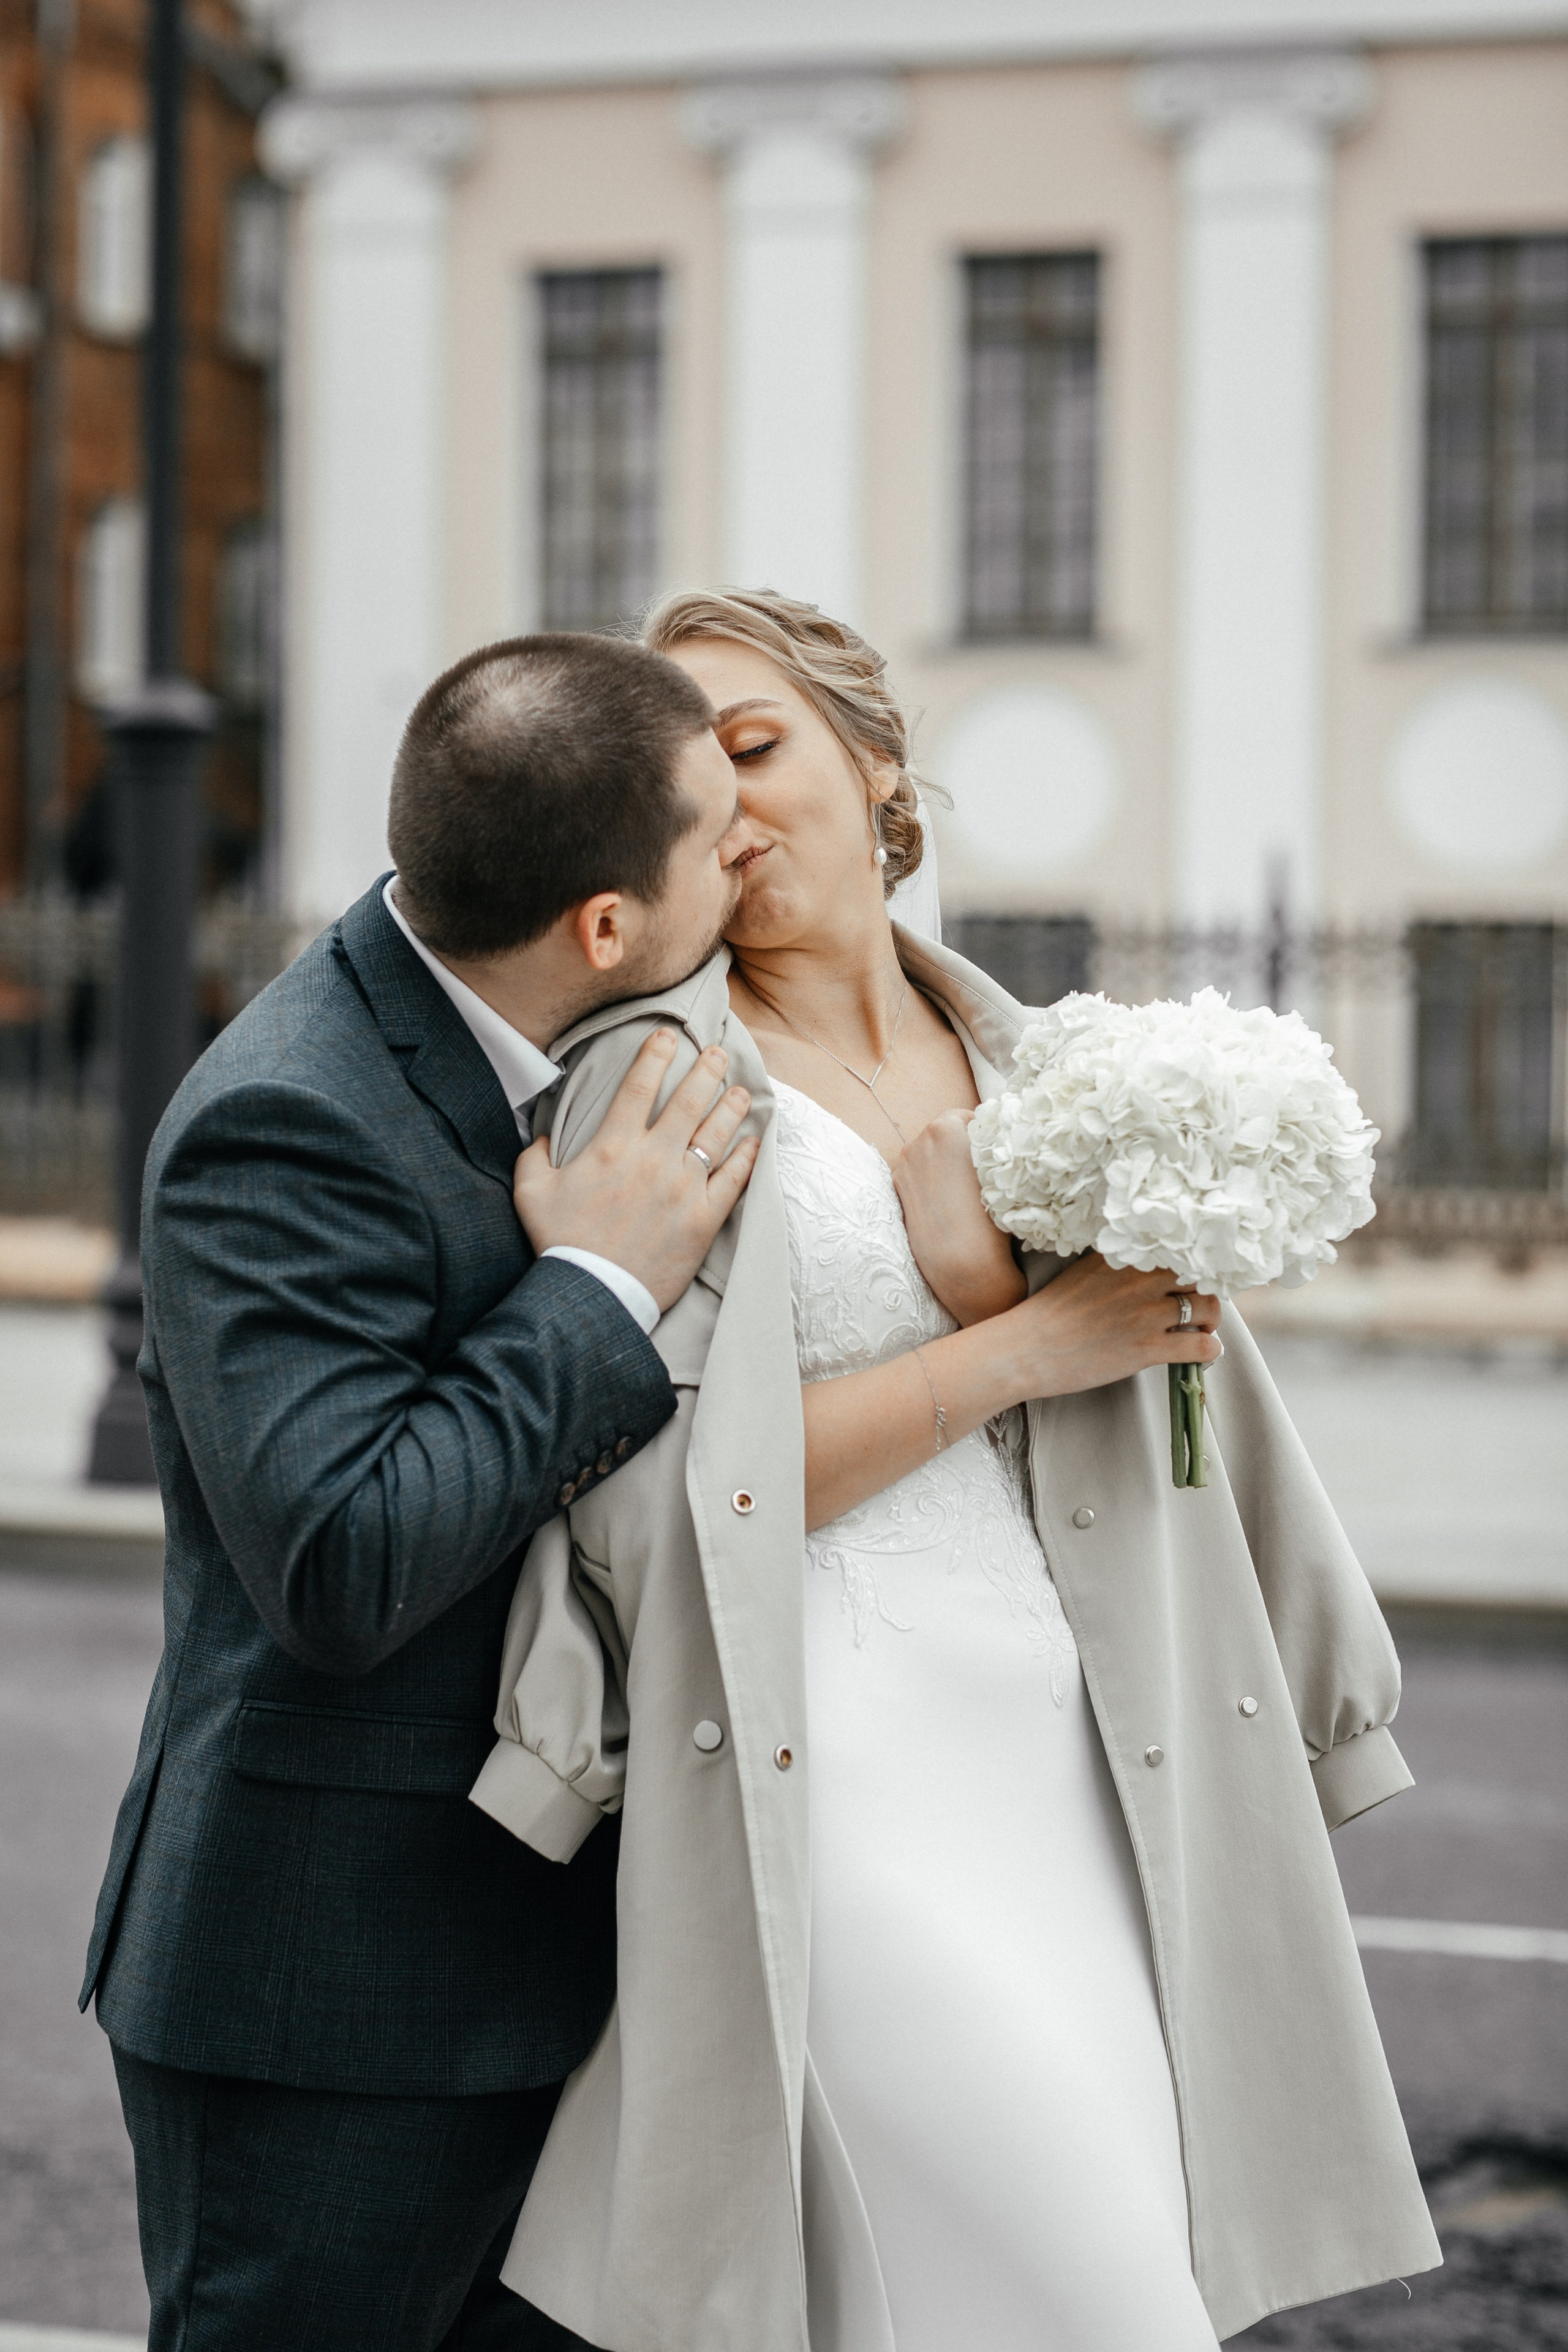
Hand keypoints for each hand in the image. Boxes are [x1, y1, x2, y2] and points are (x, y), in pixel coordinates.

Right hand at [513, 1032, 758, 1310]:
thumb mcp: (531, 1192)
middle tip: (719, 1052)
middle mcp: (654, 1158)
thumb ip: (534, 1155)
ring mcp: (683, 1187)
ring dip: (732, 1107)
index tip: (668, 1035)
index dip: (656, 1054)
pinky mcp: (704, 1218)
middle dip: (706, 1070)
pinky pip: (734, 1180)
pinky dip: (747, 1158)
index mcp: (613, 1145)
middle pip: (688, 1100)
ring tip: (742, 1090)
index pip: (639, 1085)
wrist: (592, 1292)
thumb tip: (541, 1137)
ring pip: (717, 1134)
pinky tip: (755, 1142)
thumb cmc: (559, 1242)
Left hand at [893, 1109, 1025, 1325]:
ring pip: (929, 1153)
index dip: (984, 1133)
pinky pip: (918, 1174)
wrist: (962, 1262)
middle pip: (944, 1132)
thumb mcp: (1000, 1168)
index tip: (995, 1152)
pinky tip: (947, 1203)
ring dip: (944, 1163)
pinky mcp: (898, 1189)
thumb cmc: (992, 1215)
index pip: (968, 1116)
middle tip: (981, 1172)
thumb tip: (991, 1132)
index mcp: (946, 1127)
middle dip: (960, 1146)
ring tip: (964, 1191)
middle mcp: (919, 1140)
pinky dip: (930, 1181)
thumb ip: (990, 1142)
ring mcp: (904, 1165)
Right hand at [1002, 1254, 1221, 1400]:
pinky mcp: (1147, 1348)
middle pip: (1199, 1276)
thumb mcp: (1083, 1272)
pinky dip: (1209, 1349)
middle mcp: (1139, 1280)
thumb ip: (1116, 1264)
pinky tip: (1202, 1351)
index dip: (1194, 1263)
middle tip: (1200, 1306)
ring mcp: (1145, 1314)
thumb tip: (1143, 1261)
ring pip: (1207, 1308)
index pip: (1178, 1249)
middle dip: (1207, 1291)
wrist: (1026, 1349)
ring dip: (1211, 1320)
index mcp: (1124, 1258)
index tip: (1195, 1275)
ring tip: (1203, 1328)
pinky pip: (1200, 1345)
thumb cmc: (1049, 1314)